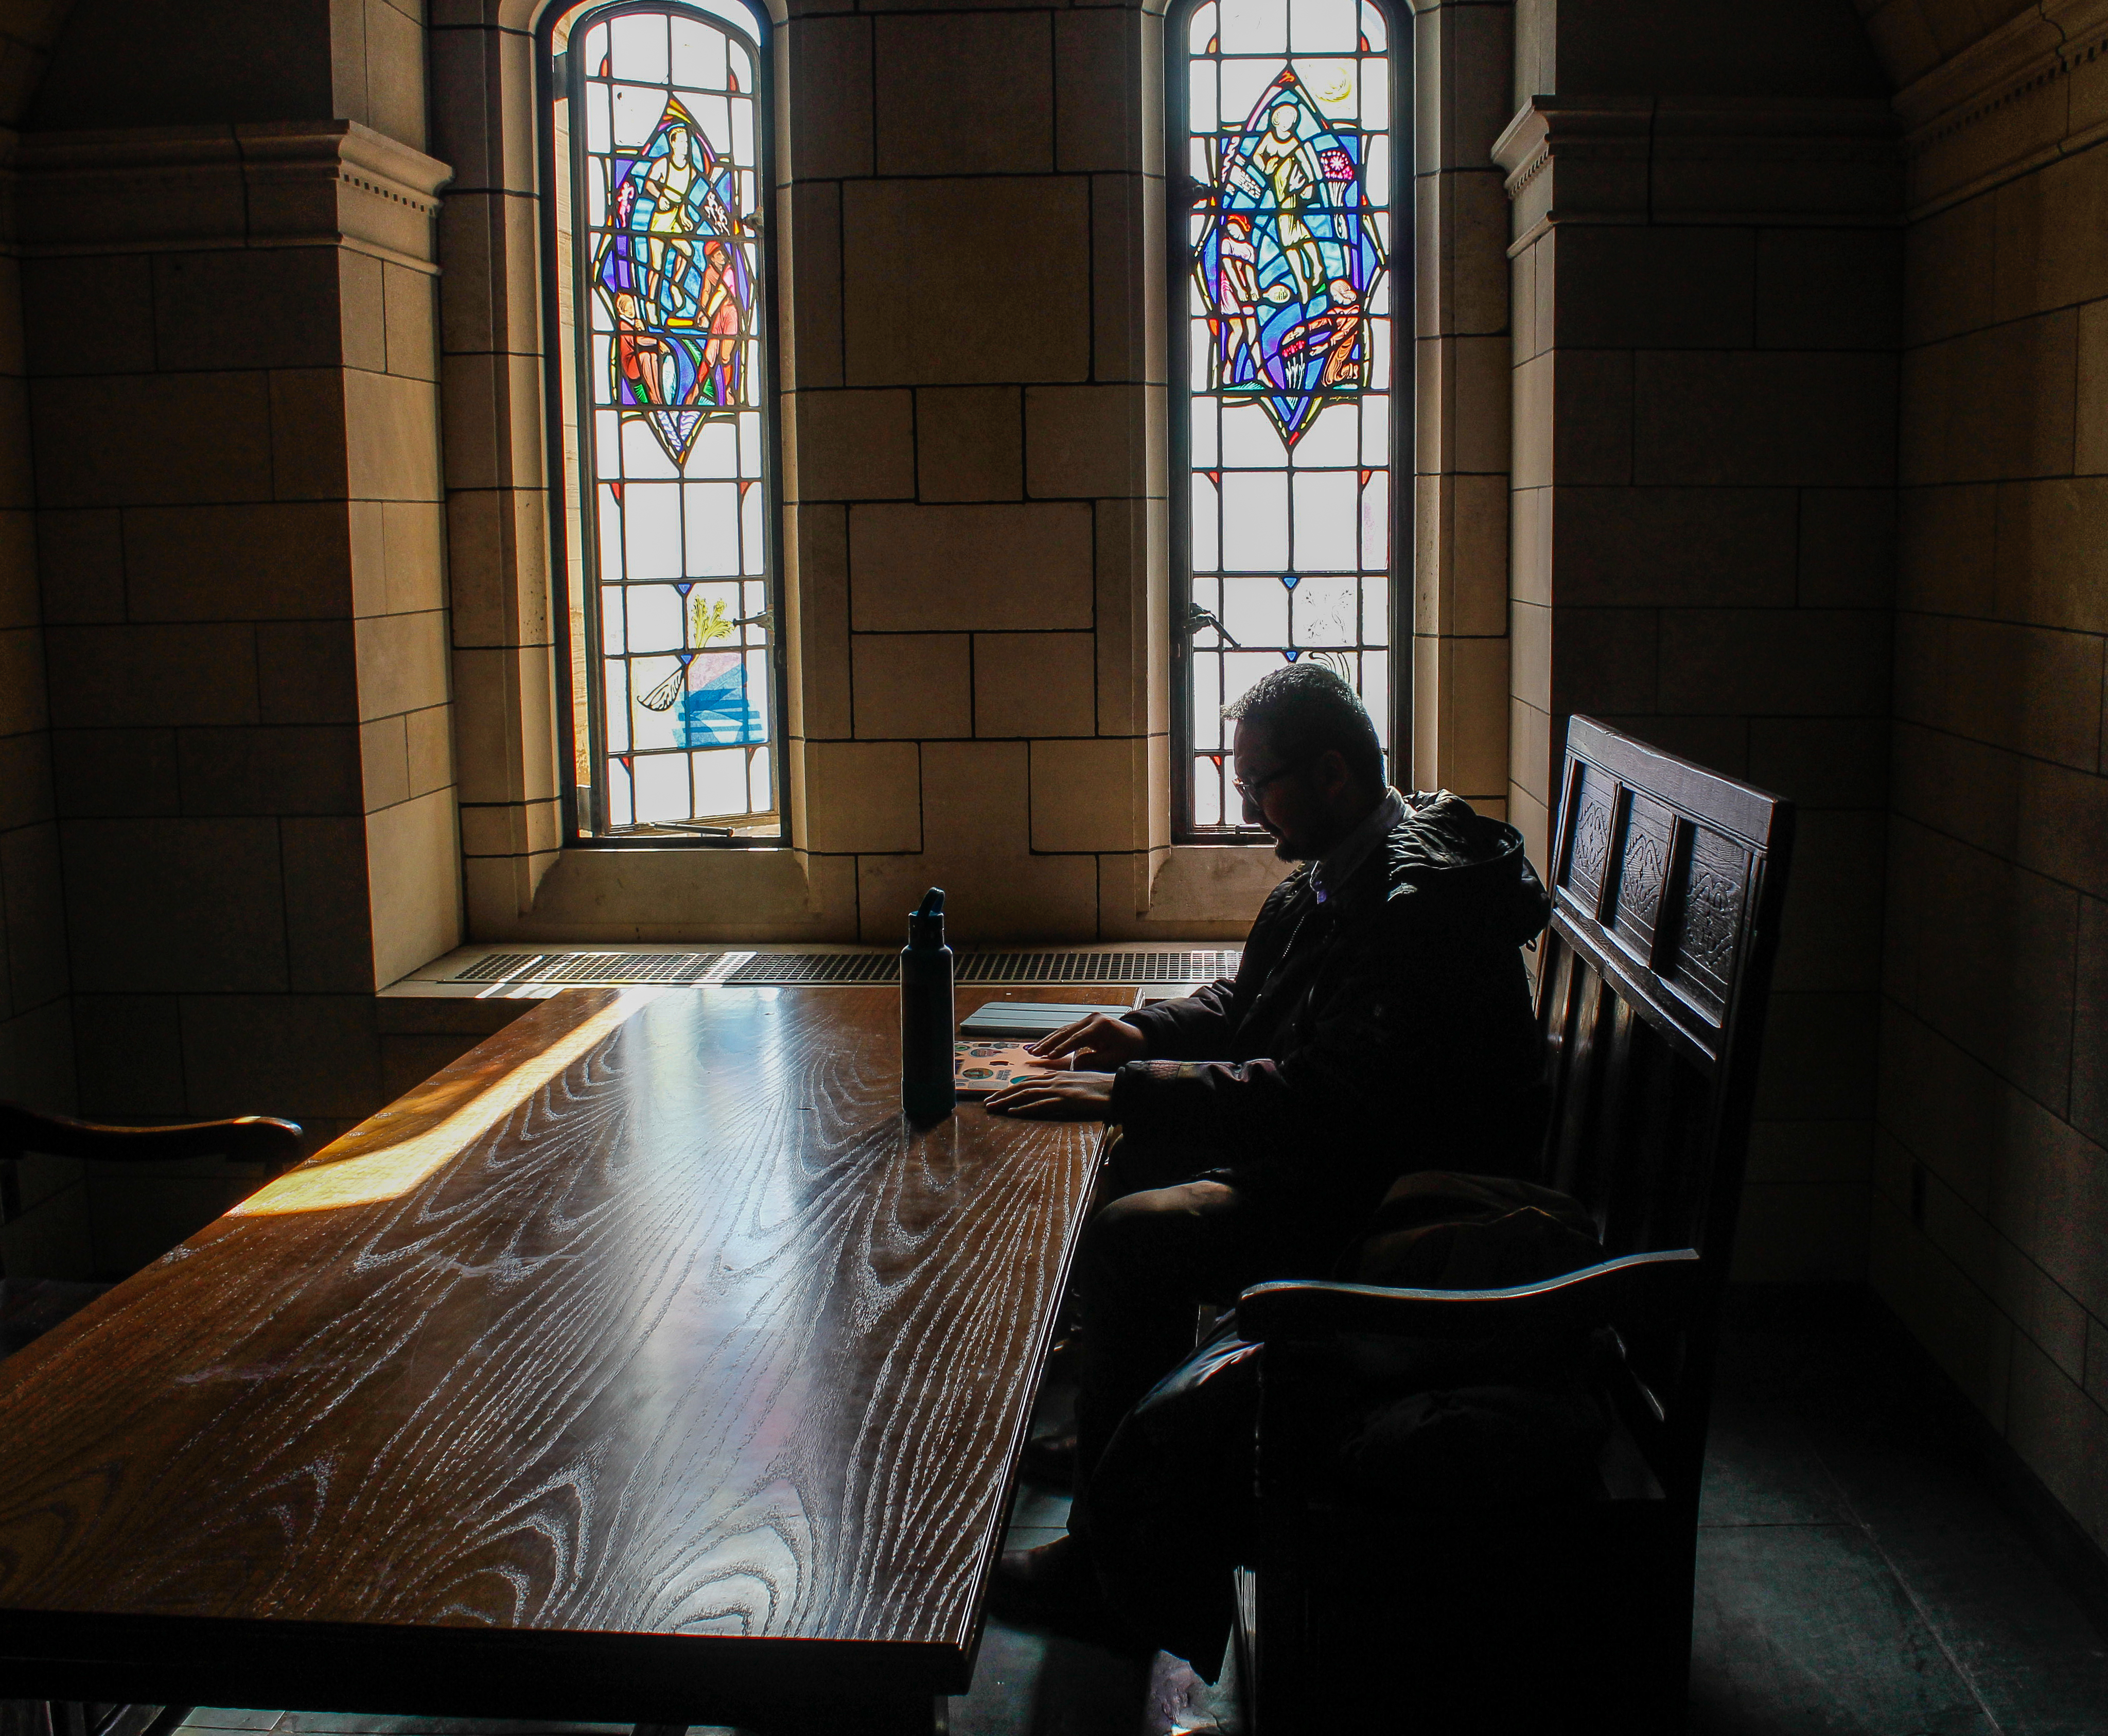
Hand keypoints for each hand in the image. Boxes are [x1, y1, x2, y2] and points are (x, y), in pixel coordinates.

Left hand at [984, 1071, 1115, 1120]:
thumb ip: (1065, 1088)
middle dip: (1002, 1094)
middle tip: (986, 1103)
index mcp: (1058, 1076)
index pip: (1029, 1081)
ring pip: (1026, 1094)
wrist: (1118, 1088)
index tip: (999, 1095)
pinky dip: (1024, 1108)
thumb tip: (1056, 1095)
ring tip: (992, 1107)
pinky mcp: (1065, 1100)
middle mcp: (1055, 1080)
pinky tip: (1012, 1112)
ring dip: (1006, 1101)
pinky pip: (1040, 1104)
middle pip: (1022, 1086)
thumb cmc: (1102, 1088)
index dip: (1012, 1088)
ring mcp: (1059, 1089)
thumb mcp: (1079, 1084)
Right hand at [1026, 1013, 1145, 1068]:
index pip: (1077, 1038)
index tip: (1049, 1057)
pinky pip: (1067, 1032)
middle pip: (1066, 1031)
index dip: (1062, 1048)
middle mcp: (1092, 1019)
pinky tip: (1043, 1046)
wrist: (1138, 1037)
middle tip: (1034, 1053)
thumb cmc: (1129, 1049)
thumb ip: (1094, 1061)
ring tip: (1032, 1050)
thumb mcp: (1114, 1058)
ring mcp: (1088, 1019)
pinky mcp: (1085, 1023)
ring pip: (1063, 1030)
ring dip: (1047, 1041)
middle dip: (1048, 1043)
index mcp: (1101, 1025)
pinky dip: (1054, 1039)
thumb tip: (1074, 1065)